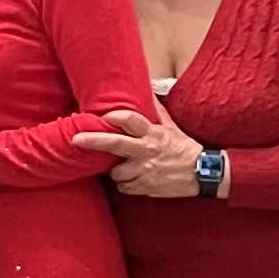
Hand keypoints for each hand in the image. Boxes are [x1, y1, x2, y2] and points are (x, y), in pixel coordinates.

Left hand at [75, 103, 206, 197]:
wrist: (202, 173)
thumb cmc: (183, 148)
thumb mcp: (171, 127)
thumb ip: (157, 111)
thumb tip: (147, 91)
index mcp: (152, 134)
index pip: (131, 120)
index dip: (116, 115)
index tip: (104, 115)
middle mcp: (146, 151)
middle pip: (115, 144)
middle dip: (93, 141)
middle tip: (76, 139)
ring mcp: (144, 171)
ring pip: (116, 172)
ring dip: (118, 171)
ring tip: (127, 167)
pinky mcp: (145, 187)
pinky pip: (124, 187)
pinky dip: (126, 184)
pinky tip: (135, 179)